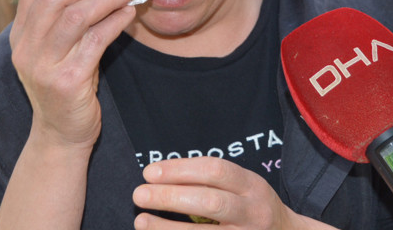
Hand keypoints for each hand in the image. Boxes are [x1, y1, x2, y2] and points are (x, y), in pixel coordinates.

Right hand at [9, 0, 135, 149]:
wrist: (62, 134)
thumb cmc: (68, 84)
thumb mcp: (58, 48)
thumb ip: (67, 17)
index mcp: (20, 35)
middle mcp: (26, 48)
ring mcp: (44, 66)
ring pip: (75, 15)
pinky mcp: (68, 82)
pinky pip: (95, 40)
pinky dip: (115, 21)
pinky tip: (128, 14)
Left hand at [132, 157, 328, 228]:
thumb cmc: (252, 207)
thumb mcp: (242, 186)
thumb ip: (212, 181)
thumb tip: (162, 176)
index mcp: (251, 185)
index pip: (214, 170)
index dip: (180, 169)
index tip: (149, 172)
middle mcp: (252, 212)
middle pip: (209, 202)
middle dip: (171, 198)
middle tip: (139, 194)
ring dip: (168, 229)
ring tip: (141, 221)